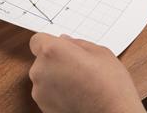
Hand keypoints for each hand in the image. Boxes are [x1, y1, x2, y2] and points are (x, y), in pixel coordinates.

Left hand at [29, 33, 145, 112]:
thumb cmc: (110, 86)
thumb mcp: (100, 53)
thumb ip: (77, 43)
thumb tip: (65, 41)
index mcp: (52, 51)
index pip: (37, 40)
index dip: (50, 43)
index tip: (62, 48)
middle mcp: (40, 70)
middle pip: (41, 59)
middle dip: (55, 60)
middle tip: (78, 66)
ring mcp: (39, 91)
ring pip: (44, 77)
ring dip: (56, 77)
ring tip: (78, 83)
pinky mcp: (43, 107)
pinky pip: (47, 93)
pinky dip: (57, 93)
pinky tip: (76, 96)